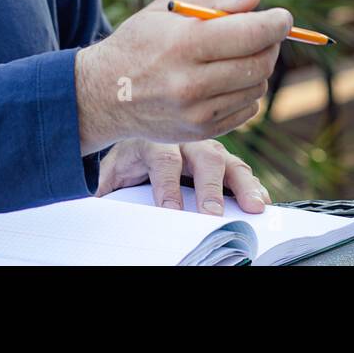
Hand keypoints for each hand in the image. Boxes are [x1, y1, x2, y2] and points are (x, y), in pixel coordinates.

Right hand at [74, 0, 290, 151]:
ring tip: (234, 55)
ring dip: (257, 67)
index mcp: (183, 44)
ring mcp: (198, 112)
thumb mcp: (167, 6)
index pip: (250, 34)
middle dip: (270, 43)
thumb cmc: (140, 41)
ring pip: (257, 86)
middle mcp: (191, 82)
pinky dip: (246, 91)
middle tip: (262, 33)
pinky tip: (224, 79)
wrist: (105, 94)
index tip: (282, 16)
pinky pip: (248, 109)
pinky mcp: (202, 131)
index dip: (276, 23)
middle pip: (260, 62)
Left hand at [95, 137, 271, 214]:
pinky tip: (262, 202)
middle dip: (208, 187)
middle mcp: (185, 140)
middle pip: (202, 157)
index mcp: (154, 141)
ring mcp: (207, 149)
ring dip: (243, 185)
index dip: (166, 185)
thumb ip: (105, 185)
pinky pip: (241, 171)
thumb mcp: (111, 171)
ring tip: (254, 207)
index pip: (162, 159)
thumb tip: (91, 201)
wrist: (140, 138)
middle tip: (212, 213)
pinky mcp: (223, 161)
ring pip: (228, 162)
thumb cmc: (129, 160)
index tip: (170, 210)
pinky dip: (254, 186)